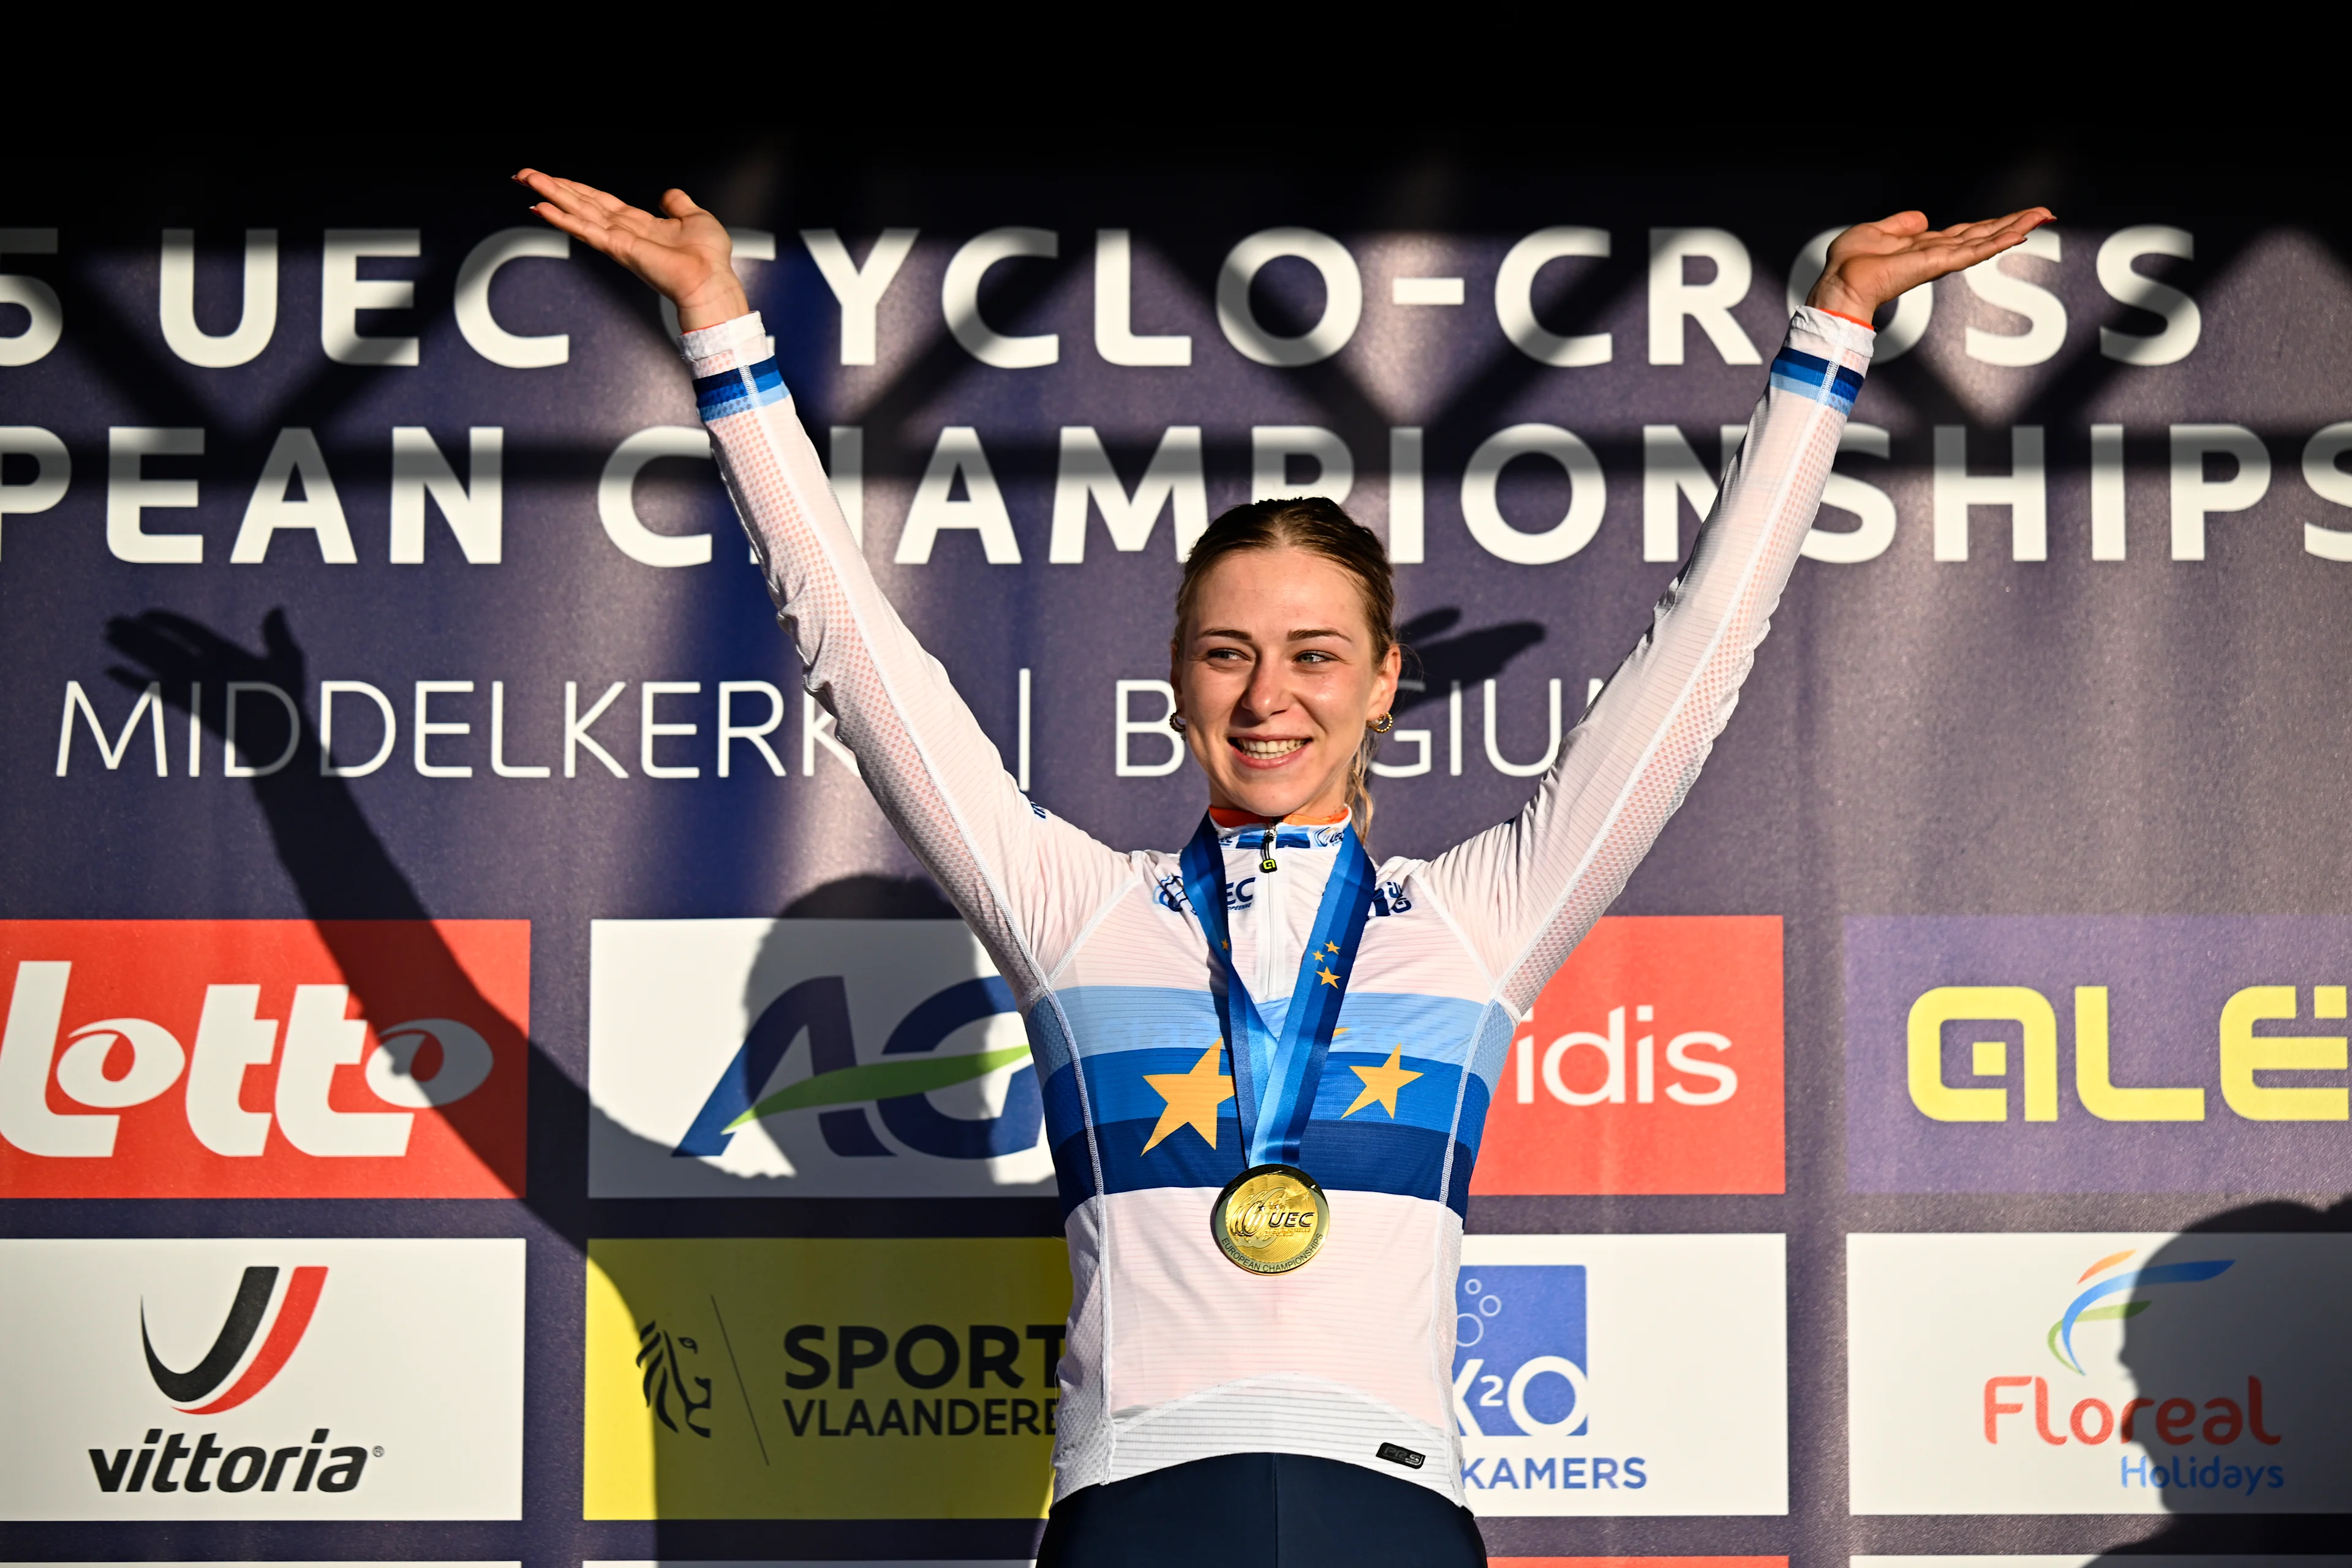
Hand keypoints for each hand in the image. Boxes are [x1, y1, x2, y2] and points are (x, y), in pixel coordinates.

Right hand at [514, 169, 749, 331]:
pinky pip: (585, 229)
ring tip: (524, 180)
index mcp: (639, 225)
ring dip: (549, 195)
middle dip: (552, 188)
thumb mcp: (696, 218)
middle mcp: (623, 232)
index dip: (577, 189)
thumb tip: (668, 195)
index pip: (600, 202)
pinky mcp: (618, 248)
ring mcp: (617, 241)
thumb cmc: (709, 258)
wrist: (711, 279)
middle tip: (523, 174)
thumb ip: (678, 205)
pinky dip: (563, 218)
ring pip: (576, 212)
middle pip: (581, 204)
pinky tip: (542, 208)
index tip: (553, 179)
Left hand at [1808, 207, 2053, 322]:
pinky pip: (1973, 252)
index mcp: (1924, 248)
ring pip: (1985, 241)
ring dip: (2015, 228)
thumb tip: (1922, 218)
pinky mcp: (1938, 264)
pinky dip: (1997, 242)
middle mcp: (1937, 254)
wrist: (1841, 281)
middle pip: (1984, 236)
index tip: (2016, 217)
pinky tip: (2019, 234)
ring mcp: (1940, 260)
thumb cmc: (1849, 263)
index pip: (1966, 234)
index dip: (1991, 225)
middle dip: (2014, 224)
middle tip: (2045, 213)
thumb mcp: (1877, 232)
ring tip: (2043, 217)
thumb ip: (1900, 225)